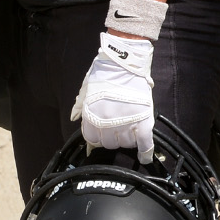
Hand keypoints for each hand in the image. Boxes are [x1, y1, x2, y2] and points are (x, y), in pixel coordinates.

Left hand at [71, 32, 155, 160]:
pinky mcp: (143, 121)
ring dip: (127, 139)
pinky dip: (145, 152)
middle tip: (118, 127)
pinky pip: (144, 143)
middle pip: (109, 144)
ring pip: (126, 144)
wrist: (124, 62)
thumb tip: (73, 118)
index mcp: (90, 115)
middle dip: (113, 138)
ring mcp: (125, 123)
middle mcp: (106, 122)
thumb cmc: (104, 73)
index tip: (103, 133)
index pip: (92, 139)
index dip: (98, 137)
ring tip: (130, 128)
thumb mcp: (86, 89)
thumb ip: (80, 106)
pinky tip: (145, 157)